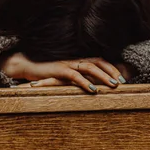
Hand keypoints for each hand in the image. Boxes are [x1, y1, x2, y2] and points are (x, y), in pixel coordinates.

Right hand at [0, 52, 125, 92]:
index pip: (99, 60)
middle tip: (122, 82)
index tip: (123, 77)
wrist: (27, 66)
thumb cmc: (47, 73)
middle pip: (98, 61)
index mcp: (78, 60)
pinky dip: (86, 83)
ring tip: (113, 85)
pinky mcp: (59, 70)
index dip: (112, 68)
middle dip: (112, 71)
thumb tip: (91, 85)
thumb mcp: (64, 75)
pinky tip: (94, 90)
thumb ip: (77, 77)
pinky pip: (75, 76)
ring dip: (103, 76)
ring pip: (90, 67)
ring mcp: (67, 64)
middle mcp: (75, 60)